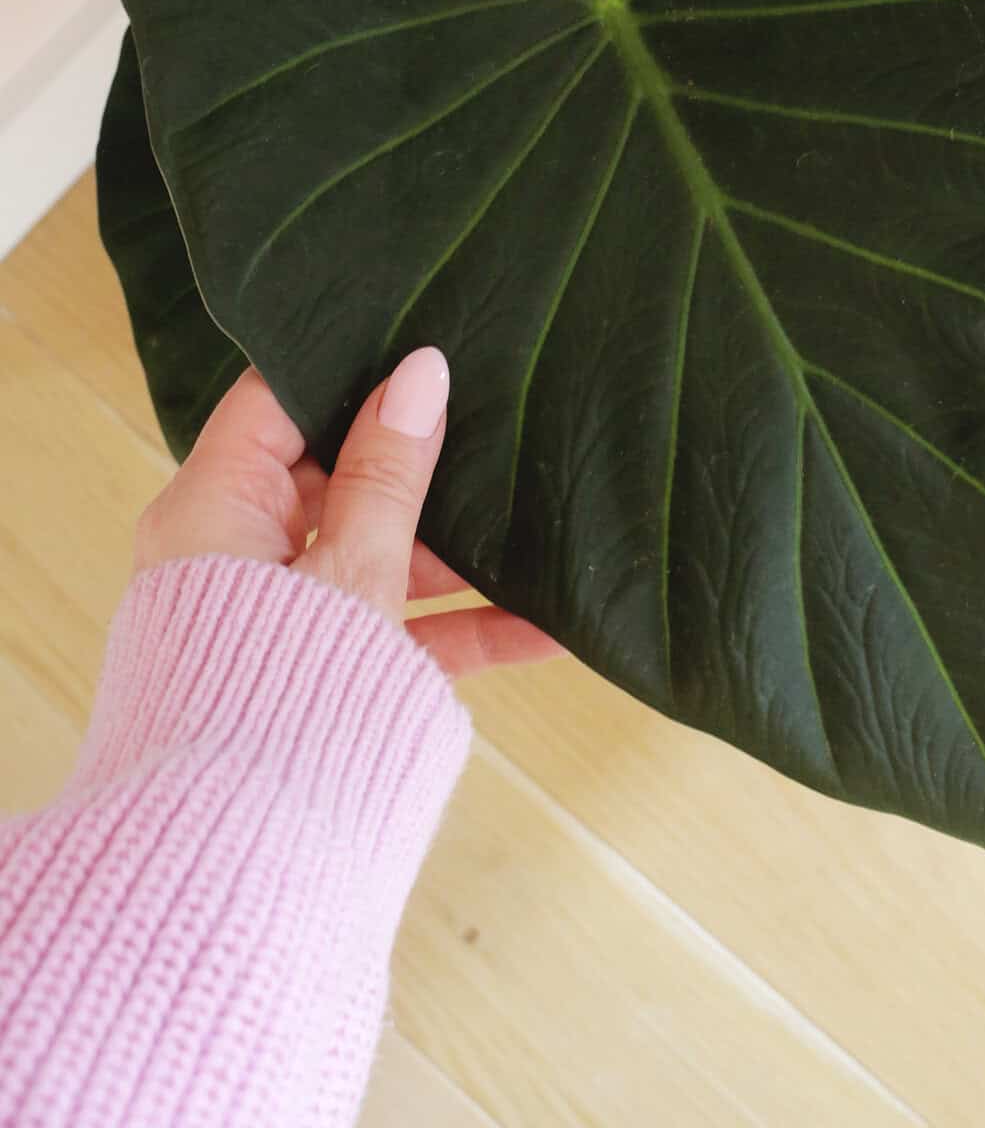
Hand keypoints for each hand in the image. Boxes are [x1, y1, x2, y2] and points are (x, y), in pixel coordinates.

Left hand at [134, 348, 562, 676]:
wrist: (240, 866)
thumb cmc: (279, 699)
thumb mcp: (352, 570)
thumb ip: (388, 474)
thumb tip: (419, 371)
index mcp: (212, 510)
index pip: (276, 404)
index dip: (347, 367)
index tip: (423, 342)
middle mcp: (235, 559)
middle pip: (332, 479)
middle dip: (419, 459)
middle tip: (497, 412)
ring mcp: (281, 623)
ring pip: (375, 558)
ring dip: (455, 549)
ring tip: (537, 513)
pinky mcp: (320, 683)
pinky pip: (394, 634)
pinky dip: (459, 627)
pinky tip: (548, 626)